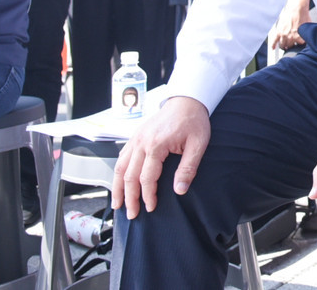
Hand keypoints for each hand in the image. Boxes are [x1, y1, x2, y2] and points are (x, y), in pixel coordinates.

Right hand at [113, 96, 210, 218]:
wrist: (187, 101)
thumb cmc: (193, 121)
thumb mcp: (198, 145)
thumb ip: (188, 168)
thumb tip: (180, 190)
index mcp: (156, 145)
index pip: (146, 178)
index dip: (147, 196)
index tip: (150, 208)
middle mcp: (141, 142)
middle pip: (129, 176)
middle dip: (129, 198)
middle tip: (132, 214)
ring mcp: (136, 138)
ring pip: (120, 167)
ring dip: (117, 188)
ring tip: (118, 204)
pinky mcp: (135, 137)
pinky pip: (121, 157)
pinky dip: (118, 172)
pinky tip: (118, 182)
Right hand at [270, 0, 311, 49]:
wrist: (296, 8)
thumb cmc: (303, 15)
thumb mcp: (308, 26)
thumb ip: (306, 33)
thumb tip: (308, 36)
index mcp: (299, 37)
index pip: (300, 45)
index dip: (300, 43)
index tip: (300, 42)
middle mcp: (291, 37)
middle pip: (290, 46)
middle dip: (292, 46)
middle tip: (292, 44)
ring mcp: (284, 35)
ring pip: (283, 45)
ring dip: (284, 46)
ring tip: (285, 46)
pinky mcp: (279, 31)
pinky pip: (274, 40)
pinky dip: (273, 45)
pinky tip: (273, 48)